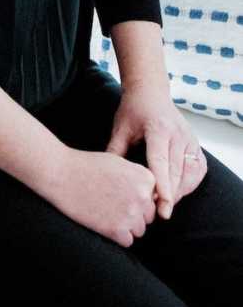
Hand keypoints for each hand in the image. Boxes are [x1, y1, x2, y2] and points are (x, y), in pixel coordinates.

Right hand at [46, 148, 158, 246]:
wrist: (61, 174)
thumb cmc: (87, 165)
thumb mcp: (119, 162)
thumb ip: (138, 178)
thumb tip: (153, 196)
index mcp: (145, 178)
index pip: (152, 198)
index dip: (136, 196)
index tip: (119, 191)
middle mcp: (142, 197)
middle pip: (148, 216)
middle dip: (133, 212)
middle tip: (110, 202)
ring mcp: (130, 214)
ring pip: (139, 230)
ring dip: (125, 225)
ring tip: (105, 211)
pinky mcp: (116, 230)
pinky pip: (127, 241)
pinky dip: (116, 235)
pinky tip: (102, 221)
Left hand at [106, 81, 206, 219]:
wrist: (150, 92)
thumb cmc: (133, 110)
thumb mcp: (120, 128)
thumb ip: (115, 151)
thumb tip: (108, 178)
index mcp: (158, 129)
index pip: (161, 163)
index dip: (162, 186)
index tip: (162, 206)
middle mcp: (178, 134)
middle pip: (177, 171)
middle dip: (170, 195)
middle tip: (160, 214)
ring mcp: (190, 138)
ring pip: (190, 173)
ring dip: (180, 191)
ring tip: (166, 205)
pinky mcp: (196, 143)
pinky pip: (198, 169)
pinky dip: (190, 183)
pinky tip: (179, 191)